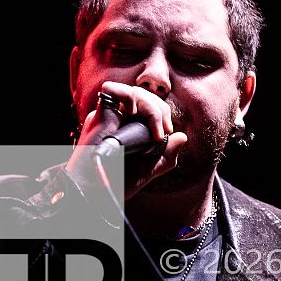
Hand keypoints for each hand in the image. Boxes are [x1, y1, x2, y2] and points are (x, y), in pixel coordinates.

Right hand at [65, 81, 187, 200]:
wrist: (98, 191)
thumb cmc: (118, 182)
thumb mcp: (149, 170)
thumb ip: (166, 156)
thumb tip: (182, 137)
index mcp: (130, 127)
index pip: (149, 105)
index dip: (161, 113)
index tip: (166, 131)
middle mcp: (119, 119)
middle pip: (144, 96)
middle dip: (160, 109)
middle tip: (163, 131)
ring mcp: (109, 116)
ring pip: (133, 92)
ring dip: (150, 106)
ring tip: (154, 129)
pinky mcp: (99, 115)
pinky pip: (111, 89)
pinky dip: (127, 96)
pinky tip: (132, 111)